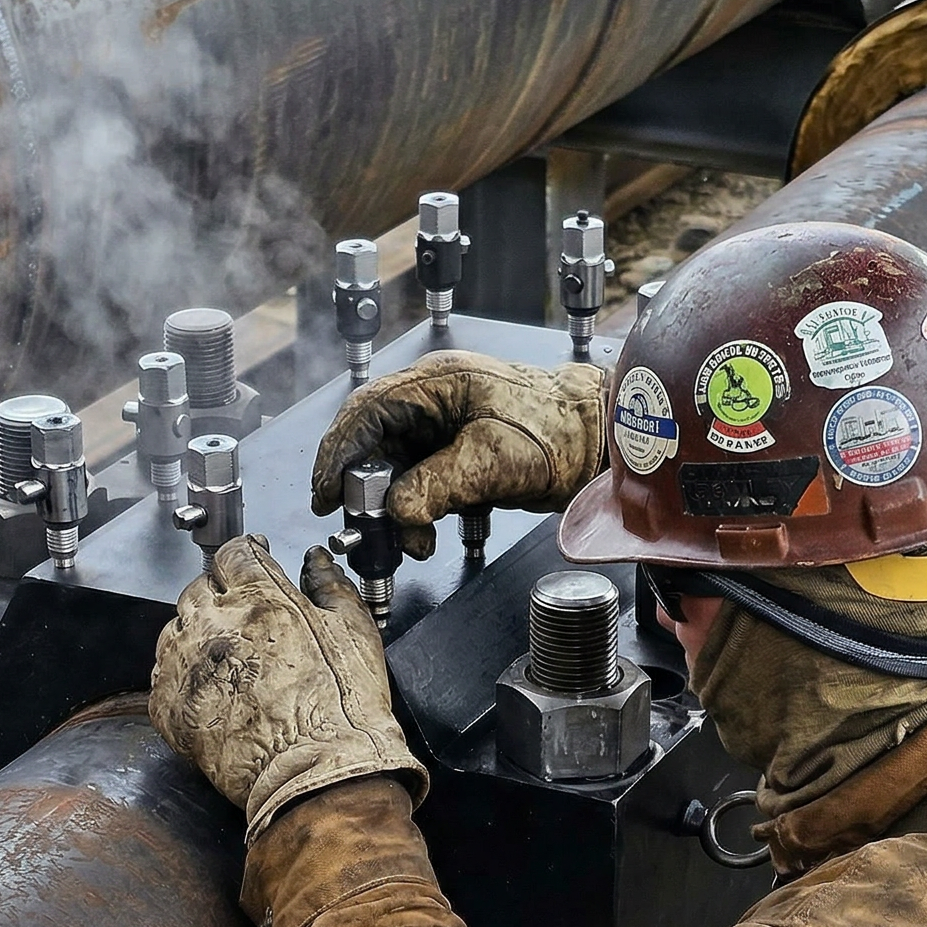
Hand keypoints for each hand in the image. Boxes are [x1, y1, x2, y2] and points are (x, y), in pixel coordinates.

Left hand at [150, 539, 427, 838]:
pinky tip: (208, 690)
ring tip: (226, 657)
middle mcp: (214, 624)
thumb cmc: (342, 709)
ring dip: (196, 632)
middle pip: (199, 588)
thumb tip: (316, 563)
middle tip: (243, 616)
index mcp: (260, 599)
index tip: (253, 563)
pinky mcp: (170, 708)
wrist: (317, 776)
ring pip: (175, 629)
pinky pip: (162, 677)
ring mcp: (186, 666)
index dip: (246, 555)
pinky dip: (180, 677)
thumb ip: (331, 588)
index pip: (236, 554)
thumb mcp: (355, 633)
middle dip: (219, 593)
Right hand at [311, 353, 607, 557]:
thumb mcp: (493, 460)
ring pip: (393, 469)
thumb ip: (438, 485)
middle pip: (373, 444)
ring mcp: (443, 427)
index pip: (365, 412)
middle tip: (364, 528)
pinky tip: (423, 535)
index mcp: (436, 384)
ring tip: (406, 542)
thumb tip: (396, 509)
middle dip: (365, 491)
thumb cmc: (558, 432)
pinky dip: (414, 512)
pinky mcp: (455, 454)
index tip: (326, 493)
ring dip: (393, 510)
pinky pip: (417, 483)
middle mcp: (433, 401)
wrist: (600, 442)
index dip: (337, 453)